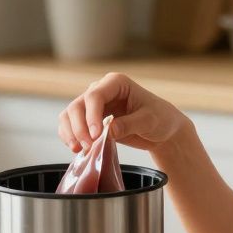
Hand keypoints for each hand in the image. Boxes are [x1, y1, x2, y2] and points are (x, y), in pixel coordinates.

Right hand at [58, 73, 190, 153]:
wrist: (162, 130)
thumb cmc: (160, 119)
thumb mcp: (149, 121)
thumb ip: (129, 124)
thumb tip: (107, 130)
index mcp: (116, 83)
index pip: (95, 95)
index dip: (91, 115)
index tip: (96, 135)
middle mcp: (101, 90)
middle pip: (77, 105)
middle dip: (78, 127)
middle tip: (87, 146)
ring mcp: (93, 105)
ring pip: (70, 115)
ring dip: (71, 133)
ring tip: (80, 150)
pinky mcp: (90, 119)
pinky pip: (71, 126)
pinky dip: (70, 137)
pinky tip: (77, 149)